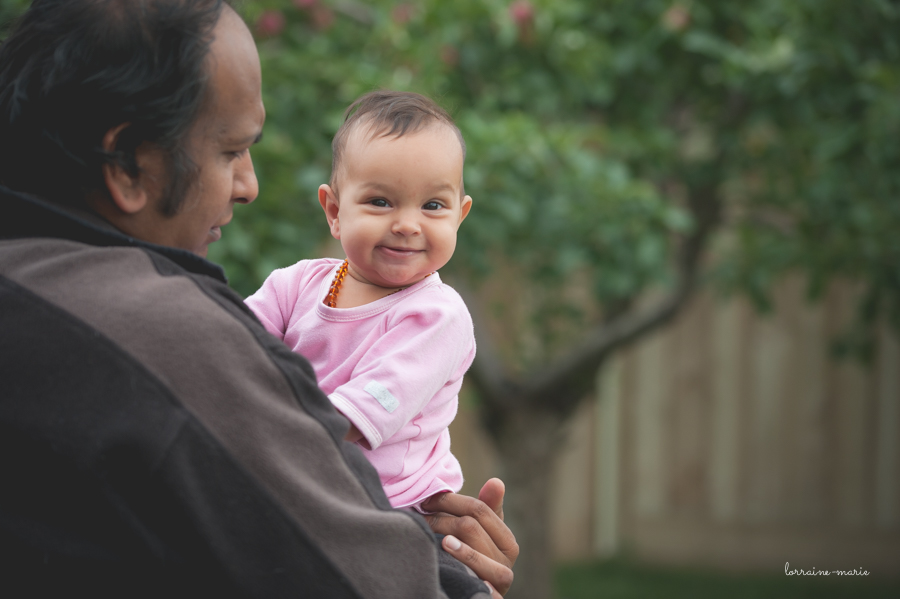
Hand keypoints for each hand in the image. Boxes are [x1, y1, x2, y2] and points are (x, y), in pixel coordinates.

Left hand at [423, 478, 517, 595]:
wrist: (475, 595)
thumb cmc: (477, 559)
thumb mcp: (484, 534)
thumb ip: (488, 508)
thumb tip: (496, 482)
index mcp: (508, 542)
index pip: (480, 510)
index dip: (451, 501)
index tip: (429, 500)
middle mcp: (507, 561)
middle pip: (470, 526)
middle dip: (441, 517)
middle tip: (421, 514)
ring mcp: (496, 580)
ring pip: (469, 549)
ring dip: (445, 538)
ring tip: (427, 530)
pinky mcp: (487, 594)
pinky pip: (474, 577)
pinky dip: (459, 561)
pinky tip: (441, 553)